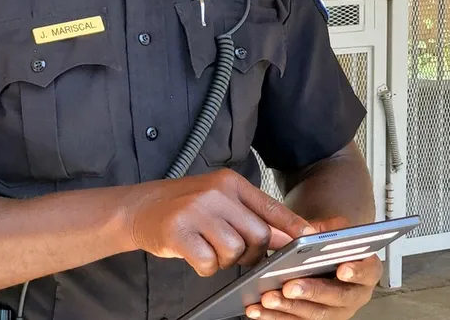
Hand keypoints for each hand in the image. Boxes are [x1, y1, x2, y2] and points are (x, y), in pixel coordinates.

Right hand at [120, 169, 316, 276]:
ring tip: (209, 250)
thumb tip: (293, 235)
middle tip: (237, 253)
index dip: (293, 226)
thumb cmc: (185, 208)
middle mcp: (215, 192)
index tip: (310, 238)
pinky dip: (205, 268)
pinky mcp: (178, 231)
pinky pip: (208, 263)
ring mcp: (195, 210)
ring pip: (234, 251)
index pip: (270, 206)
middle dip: (253, 253)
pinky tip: (195, 256)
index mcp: (229, 182)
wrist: (138, 208)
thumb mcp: (220, 202)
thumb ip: (254, 216)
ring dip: (225, 260)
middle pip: (258, 234)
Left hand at [245, 217, 381, 319]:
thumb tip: (310, 231)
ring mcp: (335, 311)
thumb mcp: (331, 230)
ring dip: (288, 308)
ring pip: (314, 314)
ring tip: (268, 298)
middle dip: (312, 292)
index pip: (368, 272)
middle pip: (336, 298)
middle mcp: (354, 295)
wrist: (323, 258)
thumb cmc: (329, 244)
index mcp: (366, 270)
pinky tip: (257, 310)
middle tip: (290, 287)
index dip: (357, 271)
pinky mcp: (314, 319)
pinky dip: (274, 317)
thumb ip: (325, 229)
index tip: (343, 269)